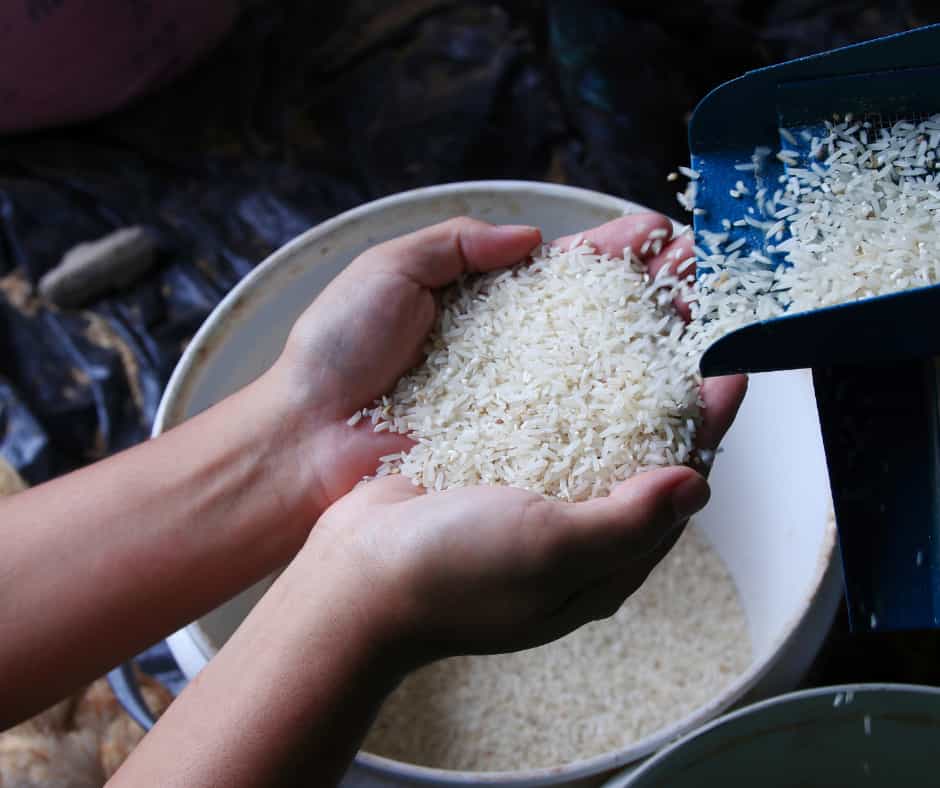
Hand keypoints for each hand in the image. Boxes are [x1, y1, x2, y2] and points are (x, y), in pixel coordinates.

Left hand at [268, 214, 744, 520]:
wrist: (307, 438)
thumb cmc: (337, 351)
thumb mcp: (389, 269)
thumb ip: (457, 243)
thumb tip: (533, 239)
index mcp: (482, 303)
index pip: (562, 270)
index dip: (612, 251)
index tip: (658, 233)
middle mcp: (511, 355)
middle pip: (596, 318)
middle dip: (652, 291)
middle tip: (705, 271)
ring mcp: (517, 405)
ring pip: (600, 372)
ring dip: (654, 345)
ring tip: (705, 320)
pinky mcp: (514, 451)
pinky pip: (578, 431)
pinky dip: (625, 413)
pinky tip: (668, 395)